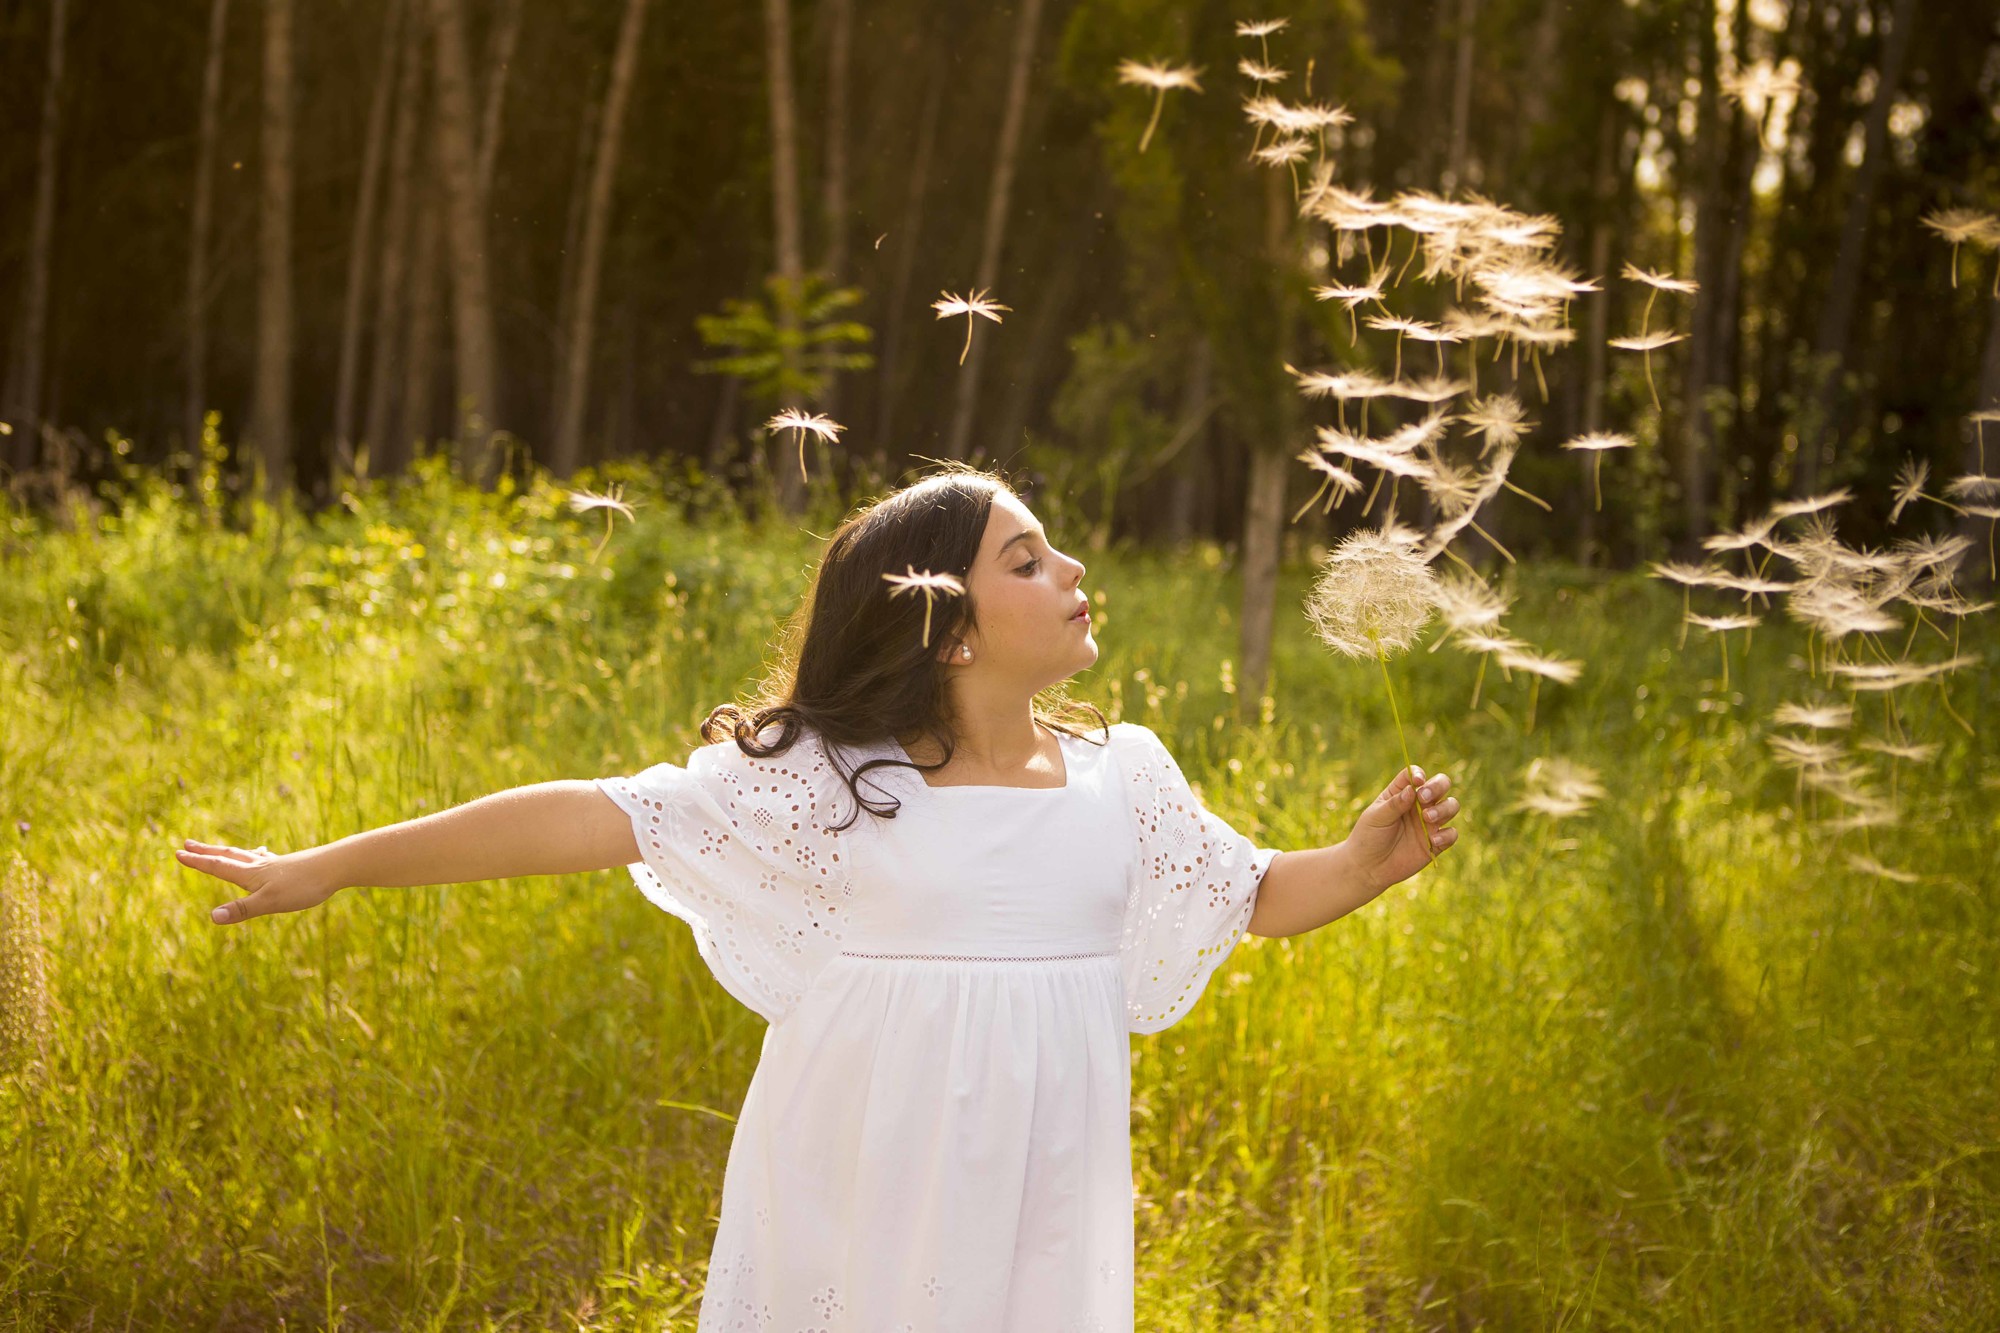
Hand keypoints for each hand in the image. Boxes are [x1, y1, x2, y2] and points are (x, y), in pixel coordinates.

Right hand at [175, 840, 339, 924]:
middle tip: (188, 843)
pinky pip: (266, 859)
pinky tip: (266, 855)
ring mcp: (276, 864)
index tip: (177, 853)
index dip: (197, 861)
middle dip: (207, 851)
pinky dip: (258, 856)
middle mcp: (260, 865)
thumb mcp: (269, 902)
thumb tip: (212, 917)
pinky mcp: (290, 865)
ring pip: (246, 855)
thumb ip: (241, 910)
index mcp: (251, 874)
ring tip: (222, 849)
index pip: (217, 866)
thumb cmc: (303, 886)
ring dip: (229, 852)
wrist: (336, 867)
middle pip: (228, 855)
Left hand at [1345, 765, 1459, 892]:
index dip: (1419, 774)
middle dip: (1438, 786)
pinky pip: (1452, 833)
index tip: (1417, 781)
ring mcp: (1430, 823)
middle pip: (1441, 785)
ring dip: (1444, 809)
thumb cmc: (1368, 837)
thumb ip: (1395, 804)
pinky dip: (1447, 834)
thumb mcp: (1376, 817)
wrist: (1368, 867)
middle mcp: (1419, 805)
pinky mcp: (1436, 842)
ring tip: (1427, 818)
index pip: (1416, 775)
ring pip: (1451, 806)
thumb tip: (1411, 790)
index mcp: (1402, 793)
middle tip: (1424, 798)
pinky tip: (1433, 839)